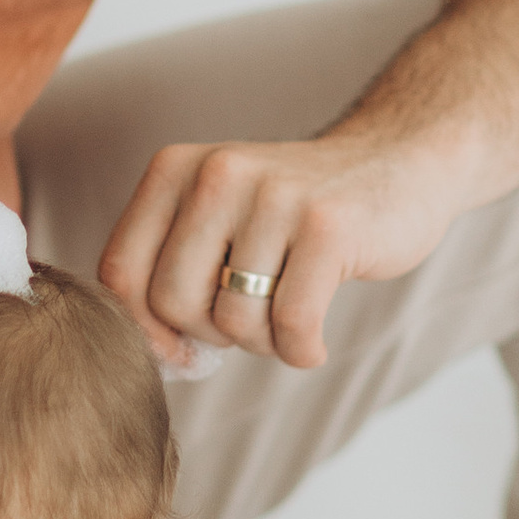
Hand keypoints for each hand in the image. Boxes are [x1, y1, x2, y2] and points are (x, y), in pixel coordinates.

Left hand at [98, 130, 468, 371]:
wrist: (400, 161)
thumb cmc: (296, 213)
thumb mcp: (219, 217)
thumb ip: (172, 271)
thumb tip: (153, 356)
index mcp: (175, 169)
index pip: (119, 271)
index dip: (145, 328)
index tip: (182, 346)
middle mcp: (217, 174)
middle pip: (173, 303)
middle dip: (211, 335)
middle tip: (251, 322)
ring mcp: (274, 196)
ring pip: (234, 320)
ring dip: (264, 344)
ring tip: (289, 318)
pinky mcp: (328, 227)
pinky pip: (292, 326)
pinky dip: (301, 352)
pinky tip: (314, 341)